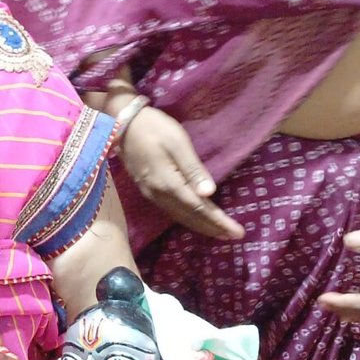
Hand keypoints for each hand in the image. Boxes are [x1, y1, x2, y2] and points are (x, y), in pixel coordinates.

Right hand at [119, 105, 243, 240]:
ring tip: (219, 232)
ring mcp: (151, 194)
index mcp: (169, 184)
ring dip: (201, 226)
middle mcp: (159, 195)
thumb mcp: (178, 143)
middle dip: (213, 228)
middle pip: (190, 217)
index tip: (238, 232)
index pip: (199, 209)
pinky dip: (187, 218)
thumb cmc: (153, 128)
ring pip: (180, 216)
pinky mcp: (148, 190)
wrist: (121, 124)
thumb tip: (209, 193)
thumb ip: (193, 169)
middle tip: (234, 236)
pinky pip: (171, 211)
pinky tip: (195, 218)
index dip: (219, 222)